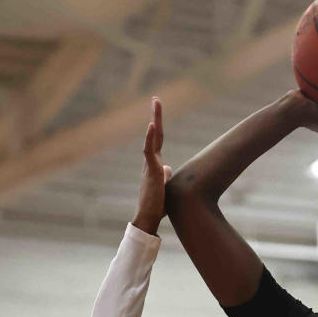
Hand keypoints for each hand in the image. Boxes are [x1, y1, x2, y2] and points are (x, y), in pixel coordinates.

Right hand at [134, 97, 171, 235]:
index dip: (158, 127)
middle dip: (156, 116)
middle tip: (156, 99)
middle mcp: (152, 161)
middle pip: (155, 134)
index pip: (158, 141)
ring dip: (155, 119)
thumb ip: (165, 176)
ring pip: (153, 138)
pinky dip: (150, 137)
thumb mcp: (165, 187)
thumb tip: (168, 169)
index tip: (157, 114)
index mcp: (156, 164)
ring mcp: (151, 165)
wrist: (149, 217)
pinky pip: (149, 150)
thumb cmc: (157, 205)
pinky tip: (152, 125)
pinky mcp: (151, 170)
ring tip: (156, 103)